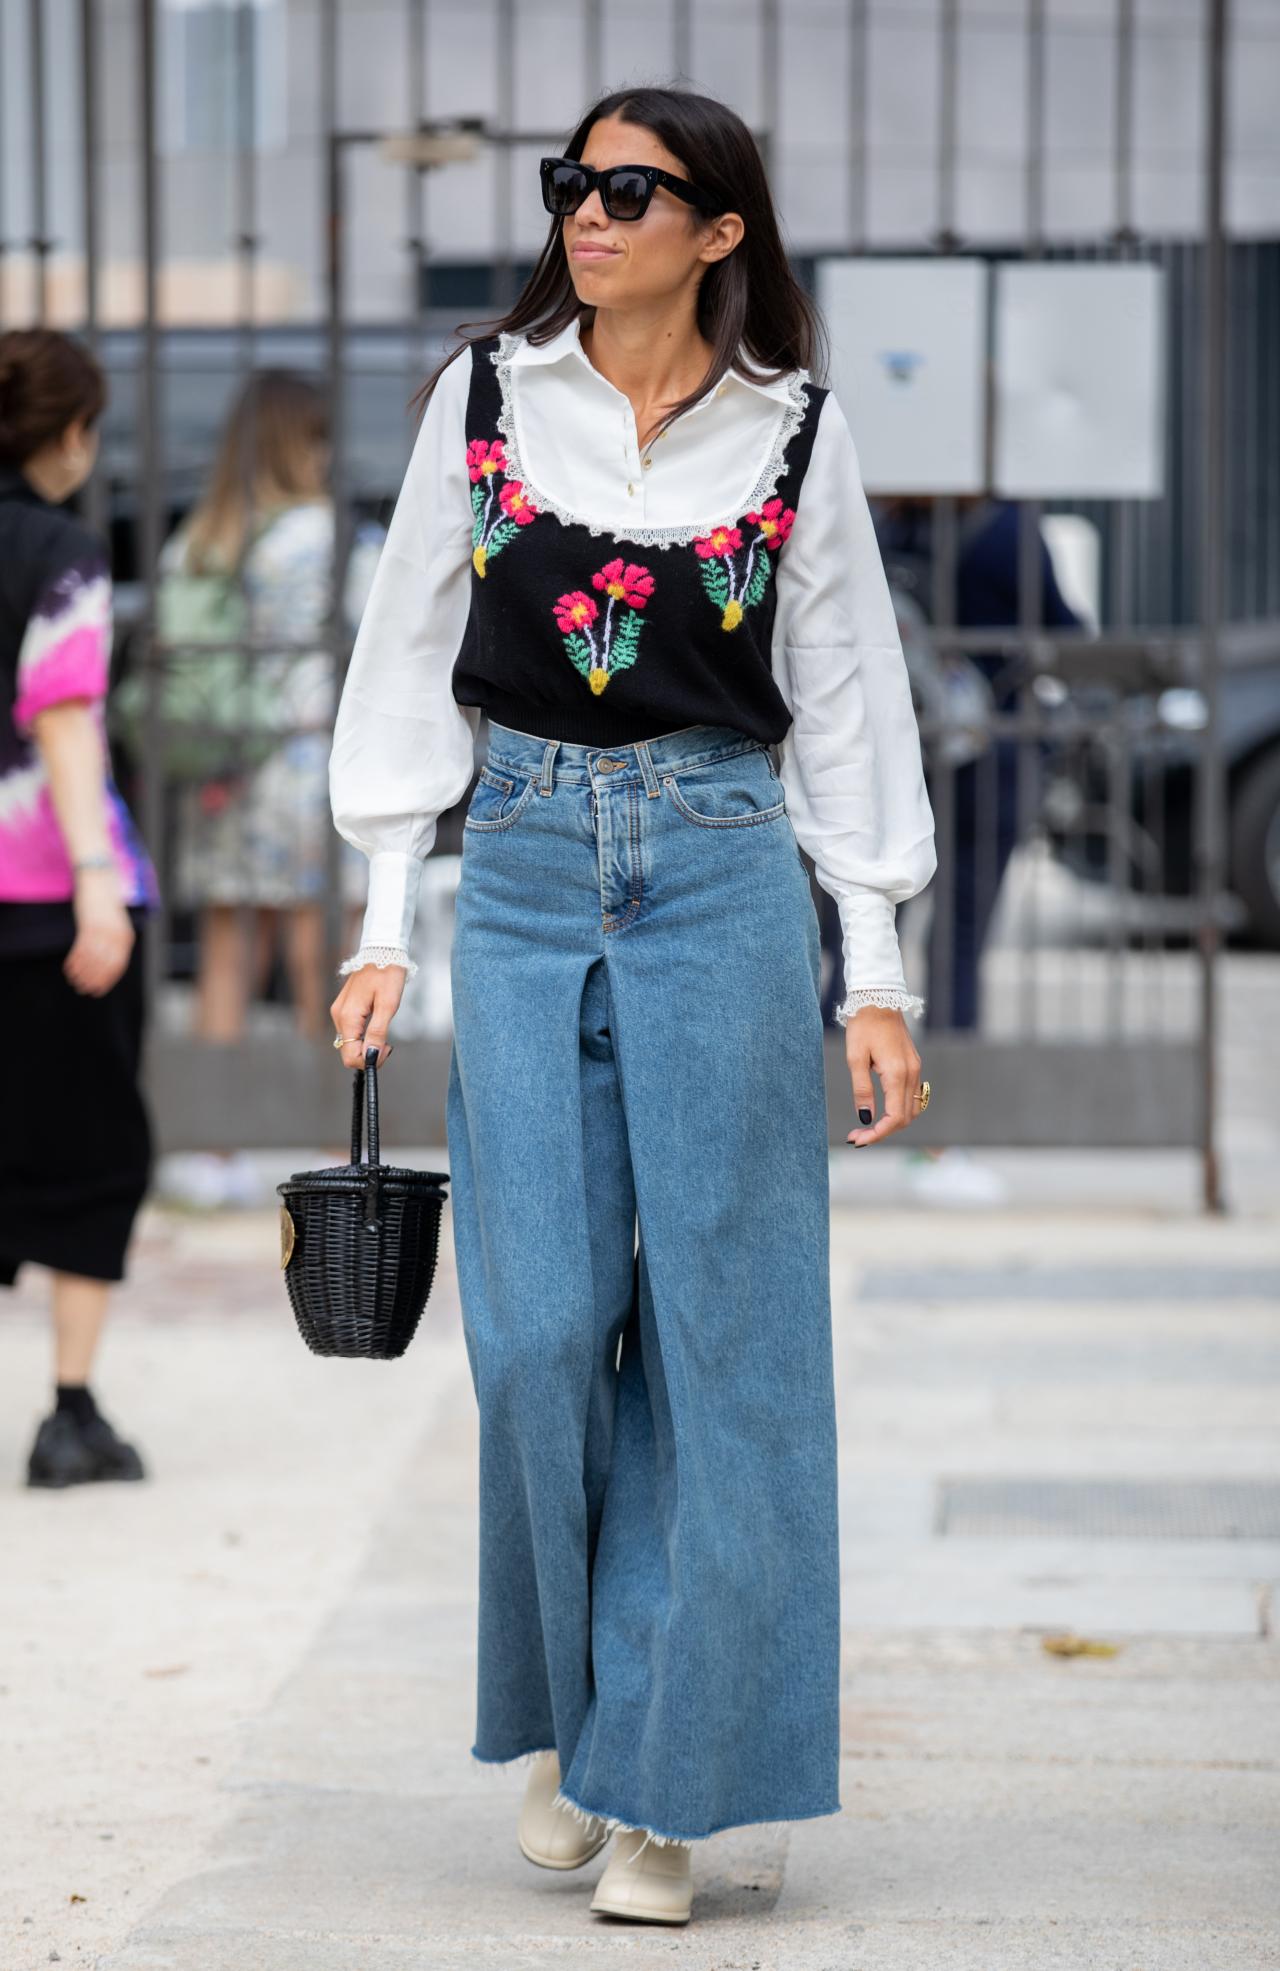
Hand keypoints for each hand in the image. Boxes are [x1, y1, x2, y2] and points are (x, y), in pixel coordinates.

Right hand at [65, 868, 134, 995]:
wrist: (99, 880)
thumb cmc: (106, 904)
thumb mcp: (115, 924)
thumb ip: (113, 942)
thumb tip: (104, 964)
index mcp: (125, 937)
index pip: (118, 966)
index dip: (107, 980)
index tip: (98, 991)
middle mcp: (116, 936)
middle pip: (104, 966)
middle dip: (94, 980)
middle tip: (83, 989)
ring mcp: (102, 930)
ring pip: (92, 959)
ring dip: (82, 973)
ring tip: (74, 981)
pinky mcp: (89, 924)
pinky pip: (81, 948)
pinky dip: (75, 961)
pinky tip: (68, 968)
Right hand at [330, 964, 404, 1069]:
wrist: (382, 951)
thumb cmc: (387, 974)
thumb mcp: (388, 1005)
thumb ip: (377, 1032)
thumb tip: (370, 1056)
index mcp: (348, 1017)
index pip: (350, 1055)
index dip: (368, 1060)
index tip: (386, 1050)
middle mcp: (339, 1016)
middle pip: (348, 1051)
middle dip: (368, 1054)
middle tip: (388, 1044)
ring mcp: (340, 1011)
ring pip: (349, 1042)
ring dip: (366, 1045)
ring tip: (384, 1033)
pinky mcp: (344, 1008)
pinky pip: (351, 1031)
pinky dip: (363, 1036)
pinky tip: (376, 1026)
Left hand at [844, 1006, 922, 1146]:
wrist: (879, 999)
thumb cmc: (863, 1026)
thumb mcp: (855, 1059)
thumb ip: (862, 1090)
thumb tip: (866, 1118)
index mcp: (897, 1074)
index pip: (894, 1117)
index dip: (878, 1134)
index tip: (858, 1139)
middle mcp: (912, 1074)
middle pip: (905, 1118)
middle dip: (882, 1132)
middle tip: (857, 1136)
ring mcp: (916, 1069)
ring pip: (912, 1109)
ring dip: (893, 1123)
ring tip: (868, 1127)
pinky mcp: (914, 1065)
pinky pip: (913, 1097)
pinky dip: (900, 1110)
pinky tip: (882, 1112)